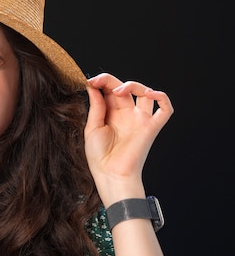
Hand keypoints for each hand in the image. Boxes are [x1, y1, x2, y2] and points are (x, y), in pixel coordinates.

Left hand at [84, 73, 172, 204]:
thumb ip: (96, 106)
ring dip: (135, 85)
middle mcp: (127, 114)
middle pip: (126, 89)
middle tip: (99, 81)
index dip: (102, 82)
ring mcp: (140, 120)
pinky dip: (163, 98)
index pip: (111, 90)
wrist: (110, 174)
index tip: (90, 80)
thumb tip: (92, 85)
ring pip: (146, 93)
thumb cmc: (99, 156)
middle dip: (112, 81)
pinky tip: (151, 93)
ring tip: (120, 91)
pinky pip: (165, 110)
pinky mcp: (151, 128)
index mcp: (112, 114)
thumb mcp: (92, 127)